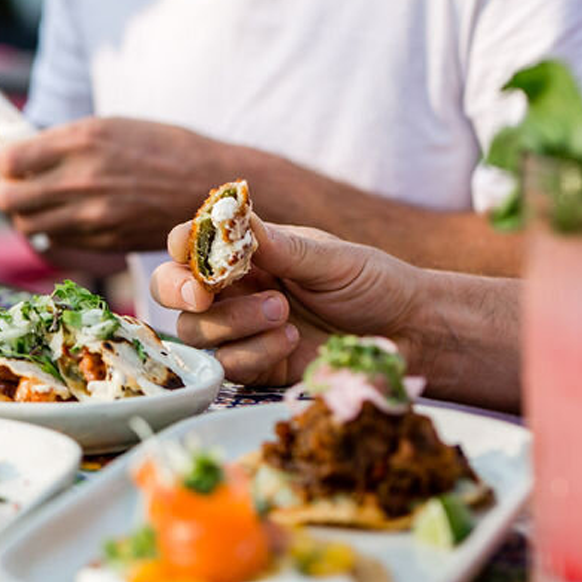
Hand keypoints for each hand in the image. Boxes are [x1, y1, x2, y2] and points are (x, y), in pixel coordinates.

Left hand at [0, 117, 229, 251]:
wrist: (213, 185)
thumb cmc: (163, 147)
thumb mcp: (111, 126)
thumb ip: (64, 141)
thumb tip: (19, 152)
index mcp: (82, 140)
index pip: (9, 158)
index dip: (3, 160)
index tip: (9, 160)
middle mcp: (81, 178)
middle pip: (8, 197)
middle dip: (6, 191)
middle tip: (16, 185)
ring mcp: (92, 214)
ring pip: (26, 224)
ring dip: (25, 214)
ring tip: (39, 203)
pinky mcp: (102, 240)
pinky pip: (55, 239)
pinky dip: (51, 230)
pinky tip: (65, 217)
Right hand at [149, 217, 424, 384]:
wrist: (410, 334)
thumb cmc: (372, 283)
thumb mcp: (329, 257)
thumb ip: (278, 245)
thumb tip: (231, 214)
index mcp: (248, 254)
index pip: (192, 244)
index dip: (182, 245)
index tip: (188, 247)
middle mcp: (235, 290)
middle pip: (172, 291)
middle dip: (180, 291)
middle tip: (203, 296)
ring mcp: (240, 330)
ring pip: (195, 331)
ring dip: (231, 323)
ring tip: (282, 314)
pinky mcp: (254, 367)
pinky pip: (226, 365)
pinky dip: (251, 353)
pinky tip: (289, 341)